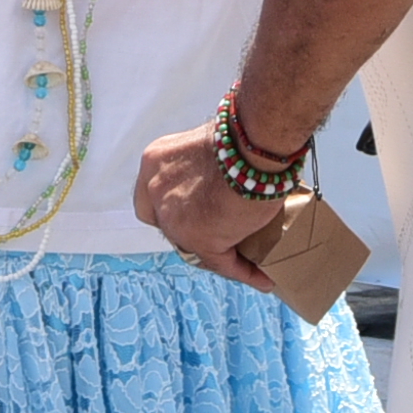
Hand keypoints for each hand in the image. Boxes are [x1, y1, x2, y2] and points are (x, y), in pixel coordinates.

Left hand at [132, 123, 277, 291]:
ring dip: (218, 254)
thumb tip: (219, 180)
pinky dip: (243, 271)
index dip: (167, 210)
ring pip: (193, 247)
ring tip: (245, 260)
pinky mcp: (200, 237)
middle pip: (168, 224)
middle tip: (222, 233)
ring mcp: (174, 216)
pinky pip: (222, 262)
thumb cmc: (243, 134)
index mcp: (155, 161)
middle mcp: (156, 189)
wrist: (255, 140)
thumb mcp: (206, 143)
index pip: (150, 199)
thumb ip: (201, 164)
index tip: (190, 212)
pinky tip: (262, 277)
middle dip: (191, 231)